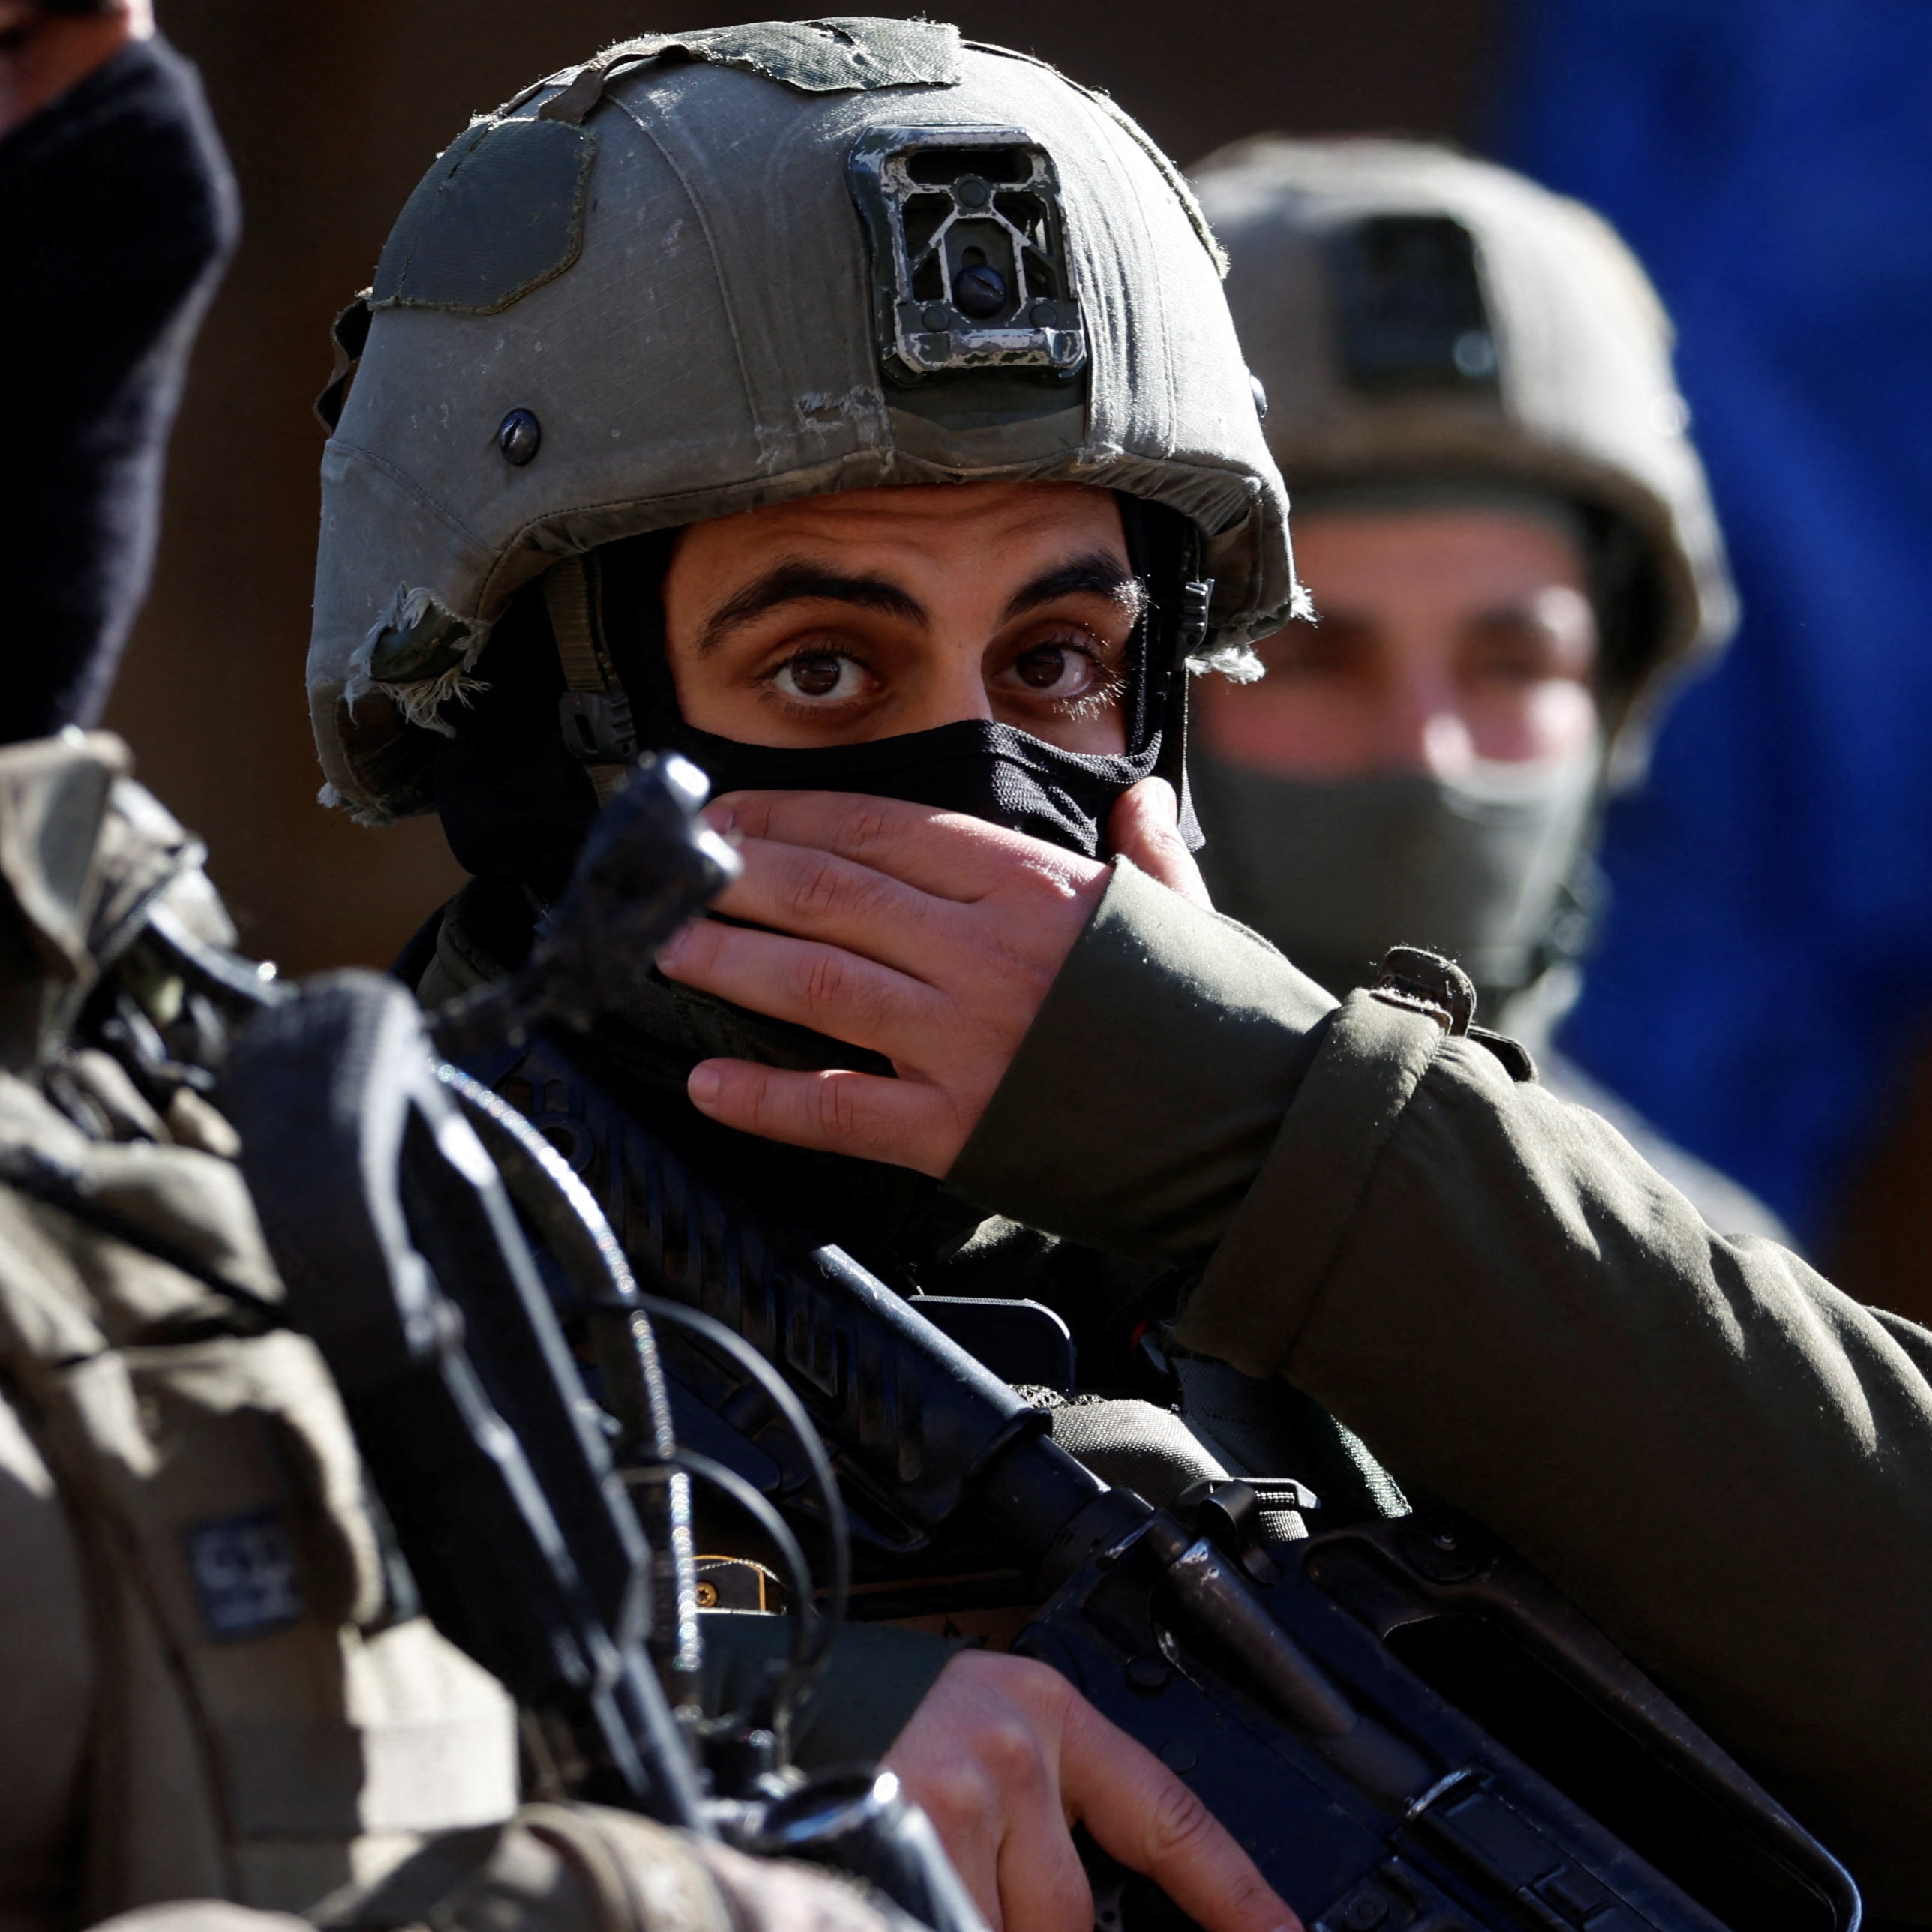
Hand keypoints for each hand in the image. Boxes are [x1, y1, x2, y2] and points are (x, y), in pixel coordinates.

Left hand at [662, 779, 1198, 1176]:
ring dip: (730, 963)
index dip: (798, 816)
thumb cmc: (1228, 1021)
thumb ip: (1142, 851)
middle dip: (741, 877)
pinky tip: (708, 1086)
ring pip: (817, 984)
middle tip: (674, 869)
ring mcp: (966, 1043)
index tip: (737, 813)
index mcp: (1033, 889)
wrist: (1268, 1134)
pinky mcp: (959, 1131)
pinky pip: (840, 1109)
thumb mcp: (1185, 913)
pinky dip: (766, 1099)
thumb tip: (1137, 798)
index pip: (888, 831)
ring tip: (663, 948)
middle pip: (833, 896)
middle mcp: (986, 954)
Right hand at [886, 1649, 1318, 1931]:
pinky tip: (896, 1889)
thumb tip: (1085, 1929)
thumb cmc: (855, 1727)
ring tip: (915, 1869)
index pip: (1169, 1815)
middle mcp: (1013, 1742)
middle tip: (957, 1877)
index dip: (1234, 1897)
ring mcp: (962, 1788)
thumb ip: (1040, 1815)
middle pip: (1077, 1916)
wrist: (741, 1705)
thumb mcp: (975, 1744)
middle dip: (1027, 1930)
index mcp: (1045, 1710)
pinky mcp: (911, 1829)